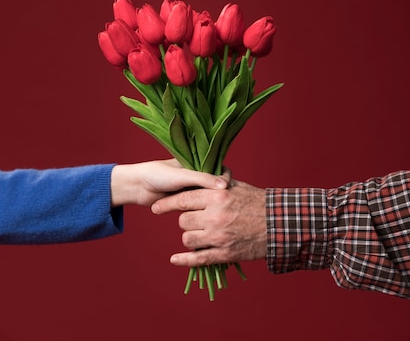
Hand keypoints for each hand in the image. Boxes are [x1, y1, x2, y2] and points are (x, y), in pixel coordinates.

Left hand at [110, 159, 230, 206]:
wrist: (137, 186)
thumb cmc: (158, 175)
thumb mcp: (182, 175)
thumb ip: (202, 179)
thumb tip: (225, 185)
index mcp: (200, 165)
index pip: (220, 172)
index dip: (227, 180)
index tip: (232, 189)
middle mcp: (198, 179)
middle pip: (217, 189)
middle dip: (221, 198)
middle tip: (228, 207)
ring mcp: (193, 192)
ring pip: (209, 202)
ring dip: (213, 208)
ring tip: (219, 216)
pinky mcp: (186, 205)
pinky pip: (199, 211)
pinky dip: (204, 215)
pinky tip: (209, 223)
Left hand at [151, 179, 266, 265]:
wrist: (279, 224)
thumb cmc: (258, 202)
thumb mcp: (237, 186)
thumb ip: (217, 183)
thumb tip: (203, 176)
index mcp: (217, 196)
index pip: (184, 199)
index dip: (167, 203)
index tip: (156, 206)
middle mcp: (215, 216)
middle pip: (183, 221)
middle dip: (185, 221)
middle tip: (192, 219)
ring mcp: (219, 237)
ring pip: (188, 239)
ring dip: (189, 237)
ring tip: (197, 234)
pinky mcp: (224, 254)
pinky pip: (198, 259)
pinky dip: (184, 260)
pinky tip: (175, 259)